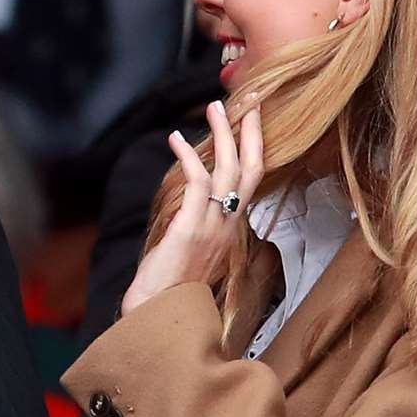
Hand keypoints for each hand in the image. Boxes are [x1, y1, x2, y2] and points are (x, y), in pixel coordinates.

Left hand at [120, 100, 263, 316]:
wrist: (160, 317)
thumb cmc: (172, 288)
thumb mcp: (194, 250)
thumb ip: (199, 225)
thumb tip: (192, 202)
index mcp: (231, 229)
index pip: (253, 180)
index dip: (256, 147)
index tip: (253, 120)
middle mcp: (228, 226)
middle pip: (251, 169)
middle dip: (252, 132)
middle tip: (249, 100)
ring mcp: (212, 227)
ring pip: (228, 171)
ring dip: (223, 135)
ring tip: (215, 108)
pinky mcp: (191, 228)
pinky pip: (197, 183)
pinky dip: (189, 156)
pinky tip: (176, 139)